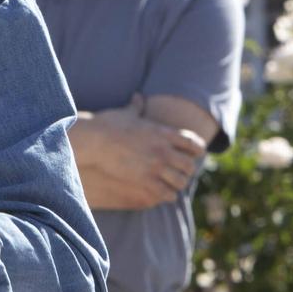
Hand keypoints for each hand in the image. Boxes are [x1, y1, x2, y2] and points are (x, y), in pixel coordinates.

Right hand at [72, 95, 207, 209]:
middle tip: (181, 172)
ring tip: (172, 185)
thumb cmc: (108, 126)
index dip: (197, 150)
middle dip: (187, 170)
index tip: (195, 154)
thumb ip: (136, 107)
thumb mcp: (126, 114)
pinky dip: (167, 195)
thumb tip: (137, 96)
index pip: (193, 143)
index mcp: (163, 133)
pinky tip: (163, 193)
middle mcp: (164, 150)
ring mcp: (156, 166)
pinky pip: (167, 193)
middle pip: (189, 165)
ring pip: (180, 181)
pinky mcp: (146, 181)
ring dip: (178, 184)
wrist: (95, 141)